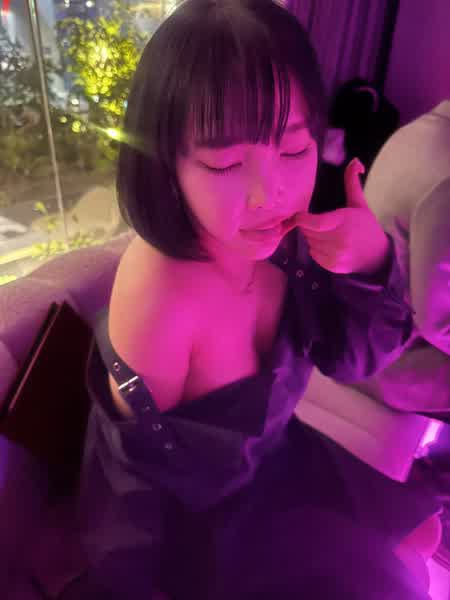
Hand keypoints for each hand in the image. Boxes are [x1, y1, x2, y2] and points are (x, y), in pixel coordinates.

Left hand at [284, 158, 389, 274]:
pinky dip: (317, 249)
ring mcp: (335, 254)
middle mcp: (339, 240)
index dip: (301, 219)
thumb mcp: (360, 204)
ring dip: (313, 238)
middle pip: (308, 232)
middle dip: (309, 226)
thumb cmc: (366, 226)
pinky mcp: (332, 265)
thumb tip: (355, 161)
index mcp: (344, 222)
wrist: (377, 255)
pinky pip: (313, 254)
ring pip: (310, 243)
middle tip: (320, 223)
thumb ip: (352, 182)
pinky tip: (330, 246)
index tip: (299, 215)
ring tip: (327, 234)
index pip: (315, 222)